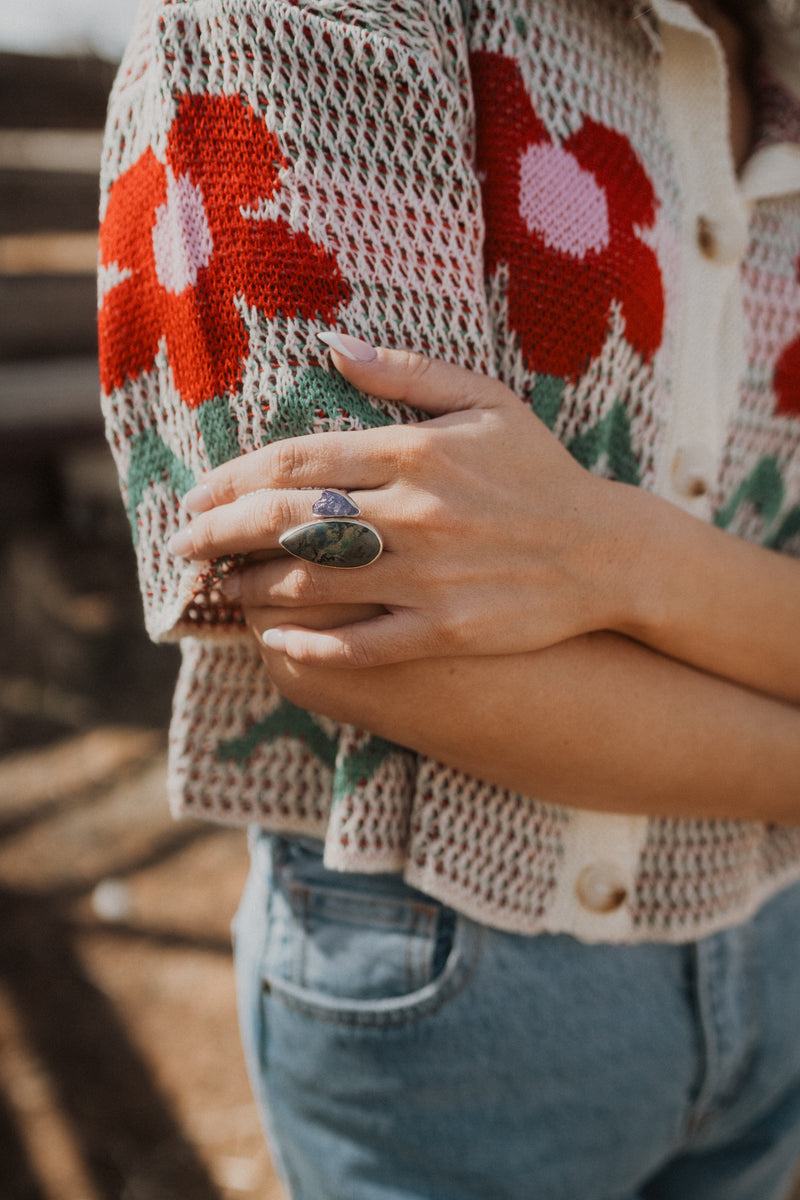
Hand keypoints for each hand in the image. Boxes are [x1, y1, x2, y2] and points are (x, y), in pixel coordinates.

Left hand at [171, 336, 638, 666]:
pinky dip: (312, 643)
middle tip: (183, 545)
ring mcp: (429, 576)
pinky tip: (276, 640)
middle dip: (219, 534)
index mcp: (415, 451)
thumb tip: (333, 347)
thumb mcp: (486, 402)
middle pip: (286, 522)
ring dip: (252, 587)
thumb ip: (407, 373)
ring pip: (313, 583)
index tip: (198, 494)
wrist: (605, 552)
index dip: (232, 479)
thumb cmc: (540, 473)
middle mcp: (414, 512)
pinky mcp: (446, 630)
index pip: (295, 462)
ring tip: (221, 588)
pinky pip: (363, 642)